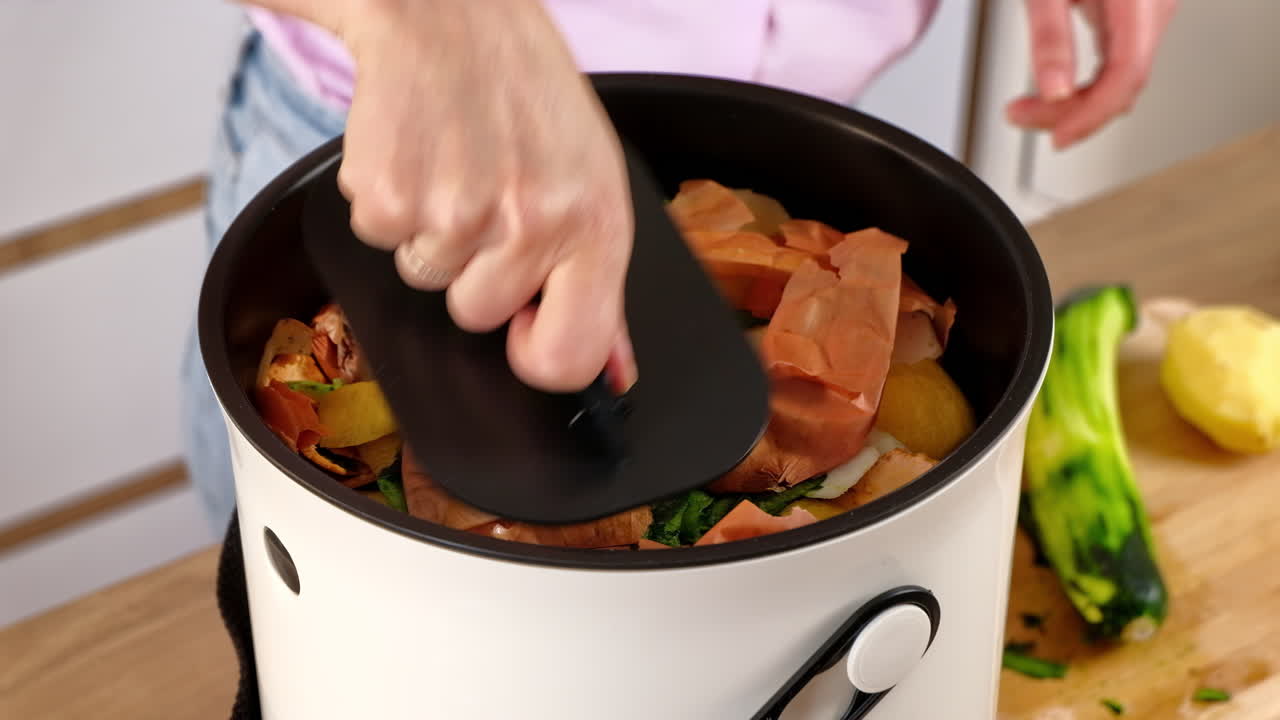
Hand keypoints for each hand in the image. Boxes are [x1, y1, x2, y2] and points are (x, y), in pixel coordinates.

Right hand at [327, 0, 636, 393]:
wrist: (451, 13)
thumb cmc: (526, 94)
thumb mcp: (590, 178)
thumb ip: (598, 281)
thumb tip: (613, 374)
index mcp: (594, 225)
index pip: (570, 357)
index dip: (539, 353)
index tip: (525, 323)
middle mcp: (530, 224)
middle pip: (476, 316)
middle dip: (472, 267)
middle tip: (486, 192)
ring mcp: (456, 214)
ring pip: (425, 277)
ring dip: (430, 229)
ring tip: (454, 161)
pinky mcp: (389, 197)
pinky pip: (381, 240)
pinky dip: (390, 202)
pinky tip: (418, 153)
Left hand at [1008, 0, 1176, 148]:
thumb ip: (1050, 35)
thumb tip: (1055, 92)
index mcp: (1140, 0)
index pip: (1127, 73)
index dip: (1092, 114)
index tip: (1059, 137)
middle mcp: (1154, 8)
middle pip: (1122, 82)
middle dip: (1071, 112)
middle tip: (1020, 117)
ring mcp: (1148, 16)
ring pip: (1119, 79)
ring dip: (1076, 102)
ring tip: (1027, 109)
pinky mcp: (1134, 19)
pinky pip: (1115, 66)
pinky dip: (1085, 86)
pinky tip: (1054, 95)